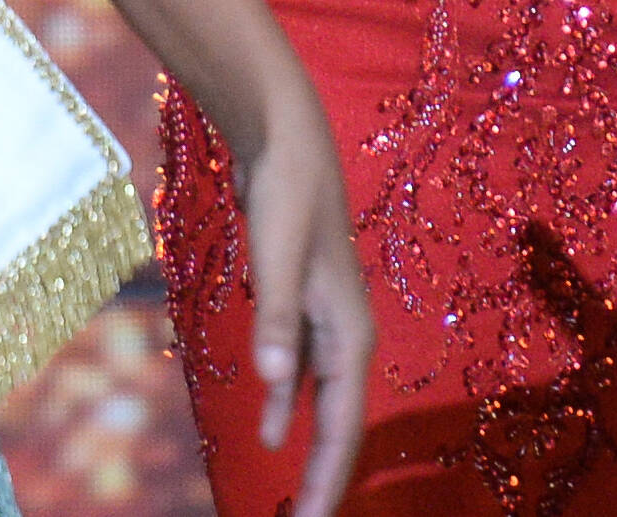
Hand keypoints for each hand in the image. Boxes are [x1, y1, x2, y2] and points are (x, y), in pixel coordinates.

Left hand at [228, 72, 373, 516]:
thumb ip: (276, 315)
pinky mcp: (305, 307)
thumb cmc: (288, 188)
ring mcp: (327, 321)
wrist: (287, 135)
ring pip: (323, 403)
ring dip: (310, 448)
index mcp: (348, 331)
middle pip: (340, 423)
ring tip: (296, 497)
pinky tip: (268, 427)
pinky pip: (303, 375)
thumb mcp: (278, 249)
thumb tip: (272, 381)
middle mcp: (346, 333)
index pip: (342, 425)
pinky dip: (289, 405)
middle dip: (326, 477)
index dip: (329, 477)